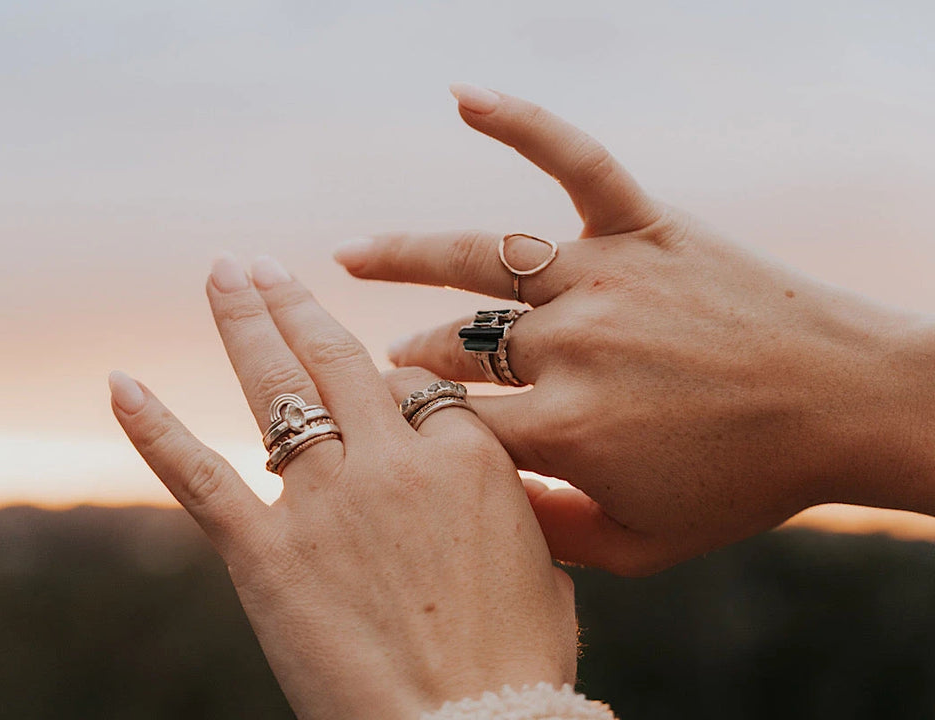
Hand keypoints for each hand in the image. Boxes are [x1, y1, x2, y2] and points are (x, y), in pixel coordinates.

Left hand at [109, 255, 578, 718]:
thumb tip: (490, 479)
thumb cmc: (518, 665)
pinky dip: (154, 428)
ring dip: (244, 324)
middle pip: (338, 357)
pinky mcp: (266, 555)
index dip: (388, 380)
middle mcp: (392, 463)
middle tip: (263, 266)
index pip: (412, 385)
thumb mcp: (546, 562)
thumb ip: (511, 502)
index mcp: (467, 458)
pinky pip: (200, 476)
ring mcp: (325, 503)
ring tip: (225, 274)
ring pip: (277, 389)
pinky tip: (120, 382)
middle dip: (297, 303)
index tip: (374, 385)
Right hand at [336, 85, 934, 575]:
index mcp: (564, 430)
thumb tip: (477, 509)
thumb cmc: (747, 483)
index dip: (401, 430)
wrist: (850, 406)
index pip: (446, 425)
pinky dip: (520, 122)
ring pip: (477, 256)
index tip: (378, 433)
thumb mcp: (644, 545)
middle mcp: (570, 346)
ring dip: (403, 255)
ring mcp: (605, 277)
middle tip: (386, 364)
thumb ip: (548, 536)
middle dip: (407, 362)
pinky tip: (461, 96)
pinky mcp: (646, 227)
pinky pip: (575, 160)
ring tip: (350, 256)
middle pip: (452, 348)